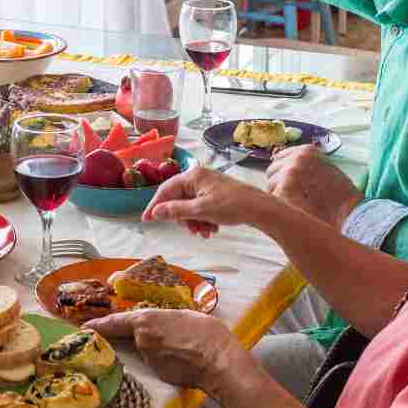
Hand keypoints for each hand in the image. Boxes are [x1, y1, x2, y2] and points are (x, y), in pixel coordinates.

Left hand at [87, 309, 246, 397]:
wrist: (219, 360)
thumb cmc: (205, 331)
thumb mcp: (182, 314)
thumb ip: (163, 318)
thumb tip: (161, 324)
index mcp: (145, 320)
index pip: (114, 322)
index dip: (99, 324)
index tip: (85, 326)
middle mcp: (142, 340)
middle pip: (130, 338)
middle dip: (136, 337)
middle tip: (155, 336)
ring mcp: (149, 359)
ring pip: (147, 352)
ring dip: (157, 349)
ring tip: (181, 346)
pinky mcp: (159, 374)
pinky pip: (157, 364)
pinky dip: (166, 361)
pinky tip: (183, 359)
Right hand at [142, 166, 271, 236]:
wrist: (260, 209)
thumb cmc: (231, 206)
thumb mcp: (201, 210)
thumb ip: (176, 210)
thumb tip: (155, 212)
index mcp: (193, 176)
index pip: (166, 189)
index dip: (155, 205)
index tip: (147, 219)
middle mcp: (198, 177)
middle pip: (178, 199)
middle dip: (183, 218)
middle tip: (191, 230)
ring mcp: (208, 185)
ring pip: (190, 206)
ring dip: (194, 221)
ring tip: (205, 232)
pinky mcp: (216, 193)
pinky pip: (201, 207)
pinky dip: (203, 219)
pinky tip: (212, 229)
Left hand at [266, 147, 362, 229]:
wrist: (351, 212)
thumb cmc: (341, 196)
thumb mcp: (324, 169)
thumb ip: (305, 165)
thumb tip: (280, 163)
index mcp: (306, 151)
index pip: (279, 157)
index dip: (282, 172)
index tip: (288, 182)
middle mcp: (297, 157)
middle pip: (272, 170)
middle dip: (278, 183)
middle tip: (293, 197)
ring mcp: (290, 170)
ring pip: (270, 184)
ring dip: (278, 195)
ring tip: (296, 204)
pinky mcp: (286, 186)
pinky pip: (273, 196)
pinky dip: (279, 204)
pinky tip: (294, 210)